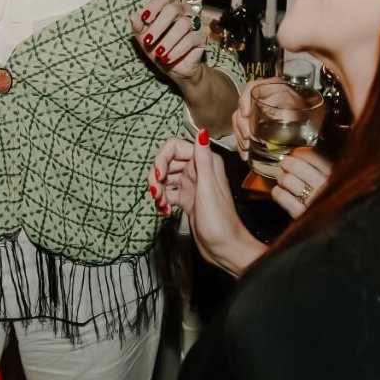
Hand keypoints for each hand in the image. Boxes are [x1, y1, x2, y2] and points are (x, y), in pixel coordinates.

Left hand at [131, 0, 209, 90]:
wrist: (174, 68)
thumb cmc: (158, 48)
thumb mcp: (144, 38)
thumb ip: (138, 27)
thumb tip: (133, 16)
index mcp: (169, 6)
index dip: (153, 5)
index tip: (144, 18)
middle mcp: (183, 10)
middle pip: (173, 9)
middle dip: (158, 26)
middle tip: (148, 41)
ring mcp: (194, 22)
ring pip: (183, 24)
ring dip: (168, 40)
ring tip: (158, 53)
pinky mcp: (201, 36)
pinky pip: (191, 39)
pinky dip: (177, 50)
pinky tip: (168, 58)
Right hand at [153, 135, 264, 277]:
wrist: (224, 248)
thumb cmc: (220, 221)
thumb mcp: (208, 187)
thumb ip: (203, 159)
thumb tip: (202, 131)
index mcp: (206, 162)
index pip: (175, 147)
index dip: (162, 158)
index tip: (159, 175)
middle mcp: (198, 170)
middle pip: (168, 161)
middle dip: (157, 176)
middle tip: (155, 193)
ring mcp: (191, 185)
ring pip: (166, 177)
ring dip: (158, 189)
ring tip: (160, 203)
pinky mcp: (187, 199)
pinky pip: (168, 193)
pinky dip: (163, 200)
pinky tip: (165, 210)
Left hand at [265, 147, 332, 219]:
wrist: (332, 229)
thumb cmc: (331, 200)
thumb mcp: (334, 181)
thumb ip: (323, 167)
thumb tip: (299, 152)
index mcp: (335, 175)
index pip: (314, 155)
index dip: (300, 152)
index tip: (295, 153)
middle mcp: (325, 187)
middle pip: (296, 165)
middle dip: (286, 163)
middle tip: (285, 164)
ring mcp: (313, 201)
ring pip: (287, 179)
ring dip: (281, 176)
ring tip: (282, 178)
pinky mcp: (301, 215)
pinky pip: (282, 197)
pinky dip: (277, 192)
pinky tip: (279, 192)